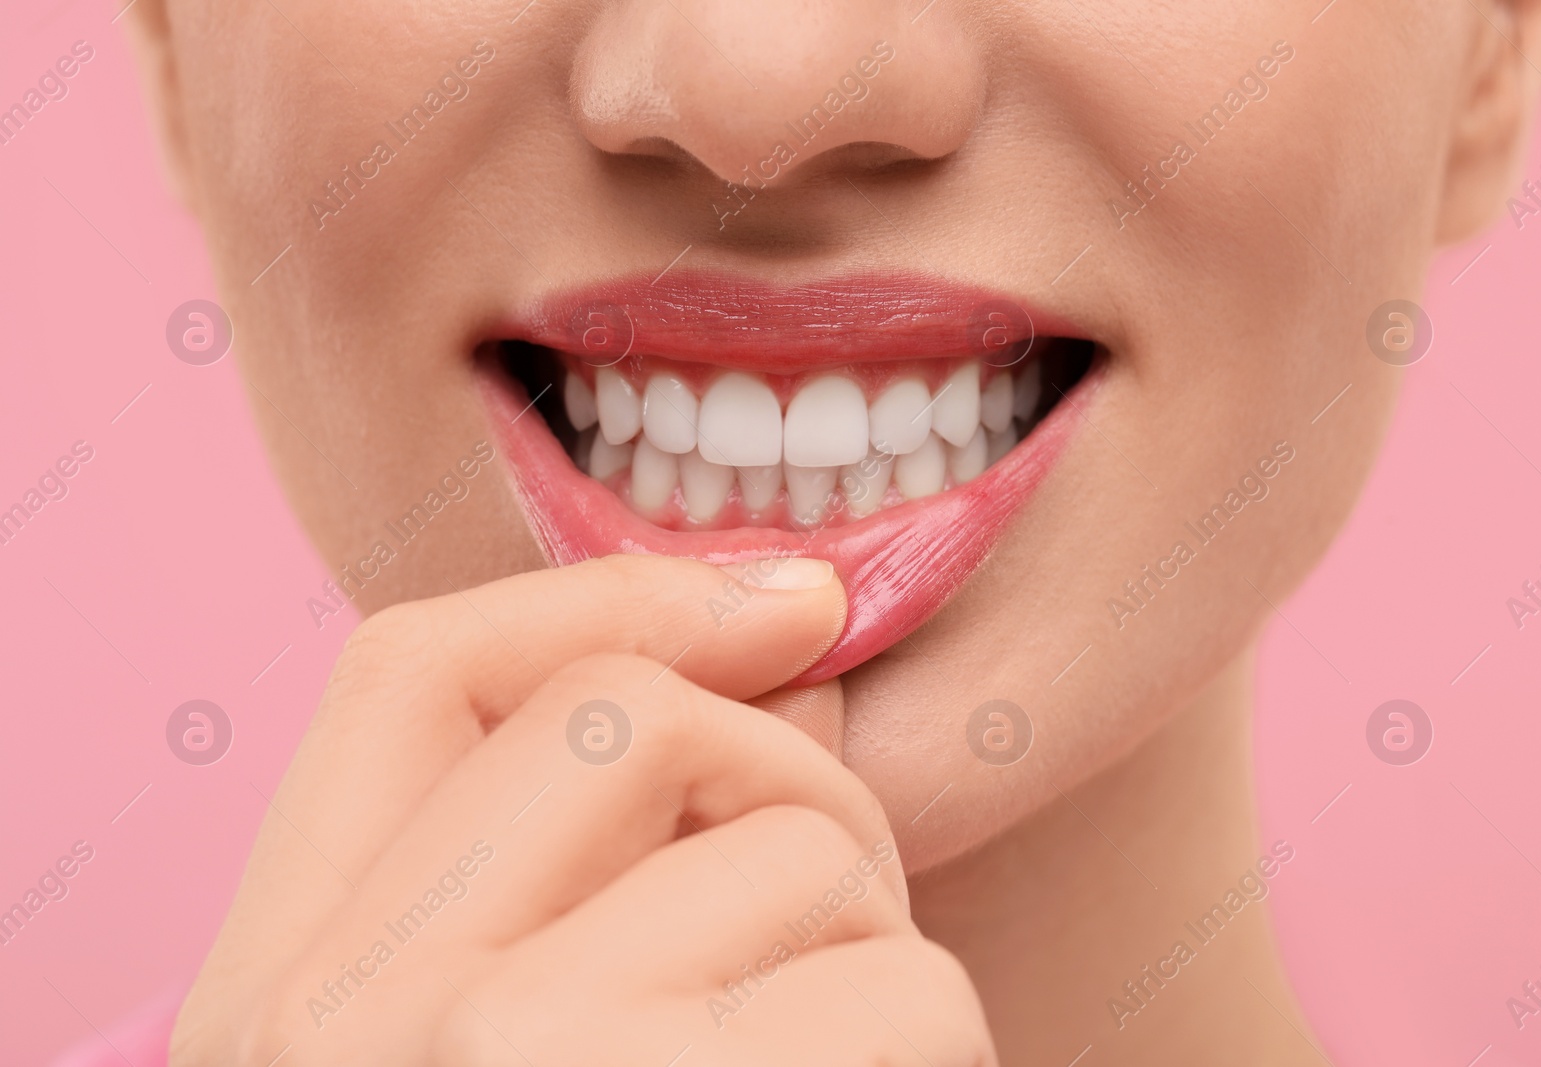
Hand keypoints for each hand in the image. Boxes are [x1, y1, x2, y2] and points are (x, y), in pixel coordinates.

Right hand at [171, 555, 995, 1066]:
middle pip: (623, 719)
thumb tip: (788, 658)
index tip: (781, 606)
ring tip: (829, 1063)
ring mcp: (513, 1064)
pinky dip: (930, 1049)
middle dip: (783, 773)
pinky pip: (906, 993)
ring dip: (869, 944)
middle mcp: (354, 1021)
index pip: (406, 676)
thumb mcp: (469, 1050)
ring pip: (797, 847)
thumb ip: (560, 876)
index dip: (602, 594)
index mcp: (277, 1000)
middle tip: (844, 896)